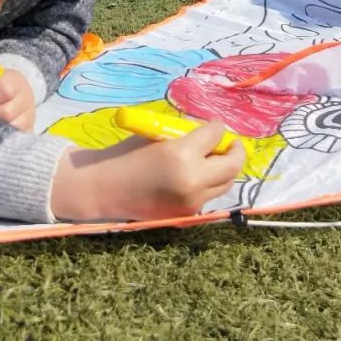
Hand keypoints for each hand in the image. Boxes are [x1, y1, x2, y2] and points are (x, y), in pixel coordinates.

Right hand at [50, 120, 245, 220]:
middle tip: (231, 144)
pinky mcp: (188, 215)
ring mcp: (192, 201)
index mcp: (182, 153)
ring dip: (223, 169)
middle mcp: (193, 180)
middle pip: (232, 164)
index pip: (216, 134)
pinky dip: (207, 184)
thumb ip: (185, 133)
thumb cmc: (127, 154)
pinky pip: (209, 196)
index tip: (215, 126)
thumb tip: (210, 131)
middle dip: (235, 151)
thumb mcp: (157, 134)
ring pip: (225, 183)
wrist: (106, 189)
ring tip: (214, 160)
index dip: (217, 127)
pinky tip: (196, 176)